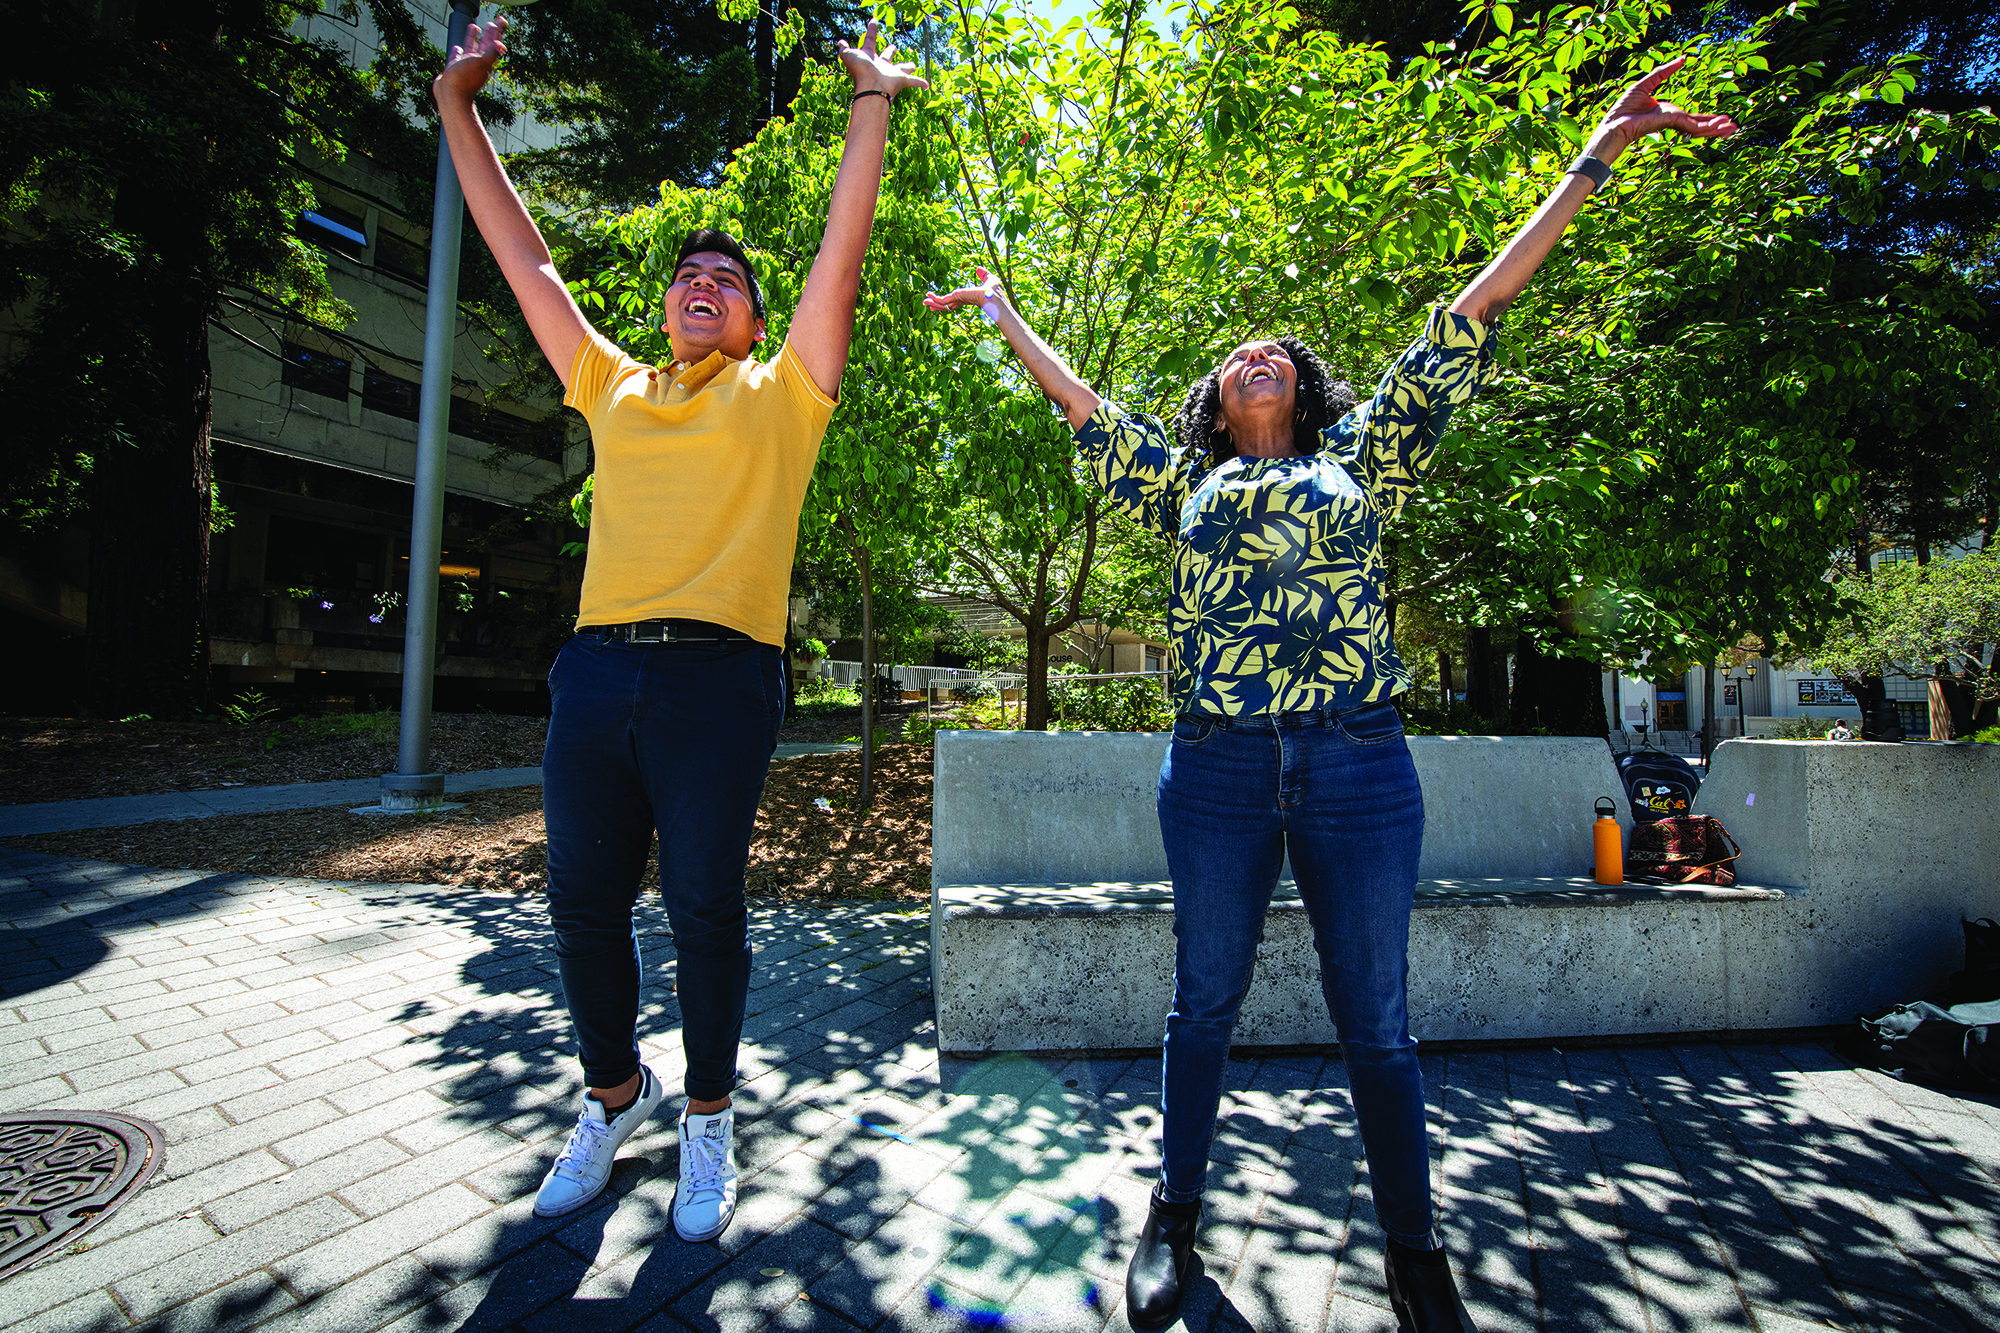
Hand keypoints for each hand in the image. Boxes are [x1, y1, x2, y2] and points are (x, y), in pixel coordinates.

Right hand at [435, 15, 506, 103]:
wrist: (451, 96)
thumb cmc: (465, 80)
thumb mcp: (480, 63)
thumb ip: (490, 54)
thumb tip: (502, 45)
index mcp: (484, 59)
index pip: (493, 41)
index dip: (498, 31)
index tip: (502, 20)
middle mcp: (476, 62)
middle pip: (484, 43)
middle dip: (488, 33)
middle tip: (492, 23)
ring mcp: (465, 65)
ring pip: (470, 47)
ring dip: (472, 37)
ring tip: (474, 27)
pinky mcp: (454, 69)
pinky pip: (457, 56)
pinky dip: (458, 51)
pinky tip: (458, 47)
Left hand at [838, 19, 928, 99]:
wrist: (871, 87)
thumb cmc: (860, 71)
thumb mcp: (848, 56)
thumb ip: (844, 50)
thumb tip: (840, 42)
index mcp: (870, 58)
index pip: (870, 41)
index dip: (871, 30)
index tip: (873, 21)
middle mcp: (881, 66)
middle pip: (887, 57)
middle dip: (890, 52)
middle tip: (893, 47)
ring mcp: (892, 74)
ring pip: (902, 69)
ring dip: (907, 68)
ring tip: (912, 66)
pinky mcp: (901, 81)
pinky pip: (913, 81)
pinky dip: (920, 83)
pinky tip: (926, 86)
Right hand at [922, 267, 1003, 313]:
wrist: (993, 297)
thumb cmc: (994, 291)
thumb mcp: (989, 279)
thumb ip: (983, 275)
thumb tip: (978, 269)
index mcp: (969, 298)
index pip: (956, 301)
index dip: (948, 302)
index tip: (940, 302)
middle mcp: (962, 301)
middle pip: (947, 305)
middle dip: (937, 304)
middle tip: (928, 304)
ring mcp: (958, 300)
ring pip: (943, 304)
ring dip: (933, 303)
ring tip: (924, 302)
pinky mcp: (955, 298)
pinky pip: (942, 300)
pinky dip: (934, 299)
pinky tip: (928, 297)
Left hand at [1589, 55, 1738, 158]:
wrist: (1613, 124)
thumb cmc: (1624, 109)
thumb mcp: (1646, 84)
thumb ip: (1664, 72)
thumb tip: (1683, 59)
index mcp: (1669, 114)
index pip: (1692, 117)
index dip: (1707, 118)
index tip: (1722, 119)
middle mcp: (1672, 120)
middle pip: (1699, 124)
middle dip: (1717, 126)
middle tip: (1734, 127)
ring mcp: (1672, 123)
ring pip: (1699, 127)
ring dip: (1717, 127)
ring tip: (1733, 128)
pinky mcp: (1669, 122)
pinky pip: (1692, 125)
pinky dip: (1706, 125)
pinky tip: (1719, 125)